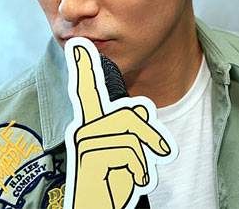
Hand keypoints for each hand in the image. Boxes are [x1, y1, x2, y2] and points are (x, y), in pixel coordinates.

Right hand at [66, 43, 171, 208]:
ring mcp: (85, 144)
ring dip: (144, 159)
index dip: (83, 68)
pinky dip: (139, 169)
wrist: (99, 208)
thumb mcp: (128, 153)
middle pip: (129, 116)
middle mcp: (84, 131)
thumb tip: (139, 109)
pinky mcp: (89, 158)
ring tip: (136, 174)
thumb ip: (130, 128)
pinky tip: (130, 181)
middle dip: (150, 134)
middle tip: (162, 151)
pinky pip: (129, 151)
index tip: (76, 45)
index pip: (87, 92)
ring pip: (132, 134)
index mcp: (92, 127)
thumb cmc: (112, 184)